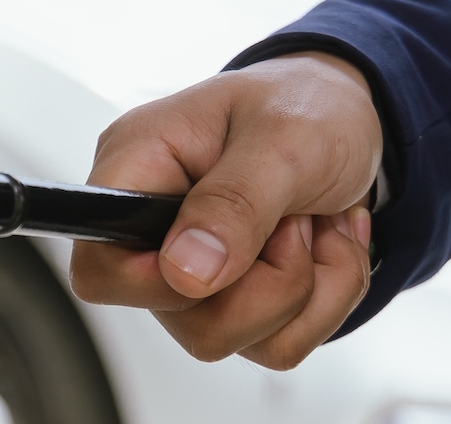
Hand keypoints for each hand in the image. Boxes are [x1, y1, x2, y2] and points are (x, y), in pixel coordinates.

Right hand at [71, 52, 380, 369]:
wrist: (352, 117)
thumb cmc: (307, 105)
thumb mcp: (283, 137)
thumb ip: (235, 203)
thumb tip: (185, 272)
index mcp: (139, 171)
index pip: (98, 267)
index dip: (153, 284)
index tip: (223, 256)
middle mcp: (156, 230)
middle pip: (181, 320)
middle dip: (268, 284)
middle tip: (296, 220)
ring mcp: (195, 273)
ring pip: (235, 339)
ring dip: (305, 289)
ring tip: (316, 225)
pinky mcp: (236, 298)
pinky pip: (276, 345)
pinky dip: (325, 300)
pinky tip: (326, 245)